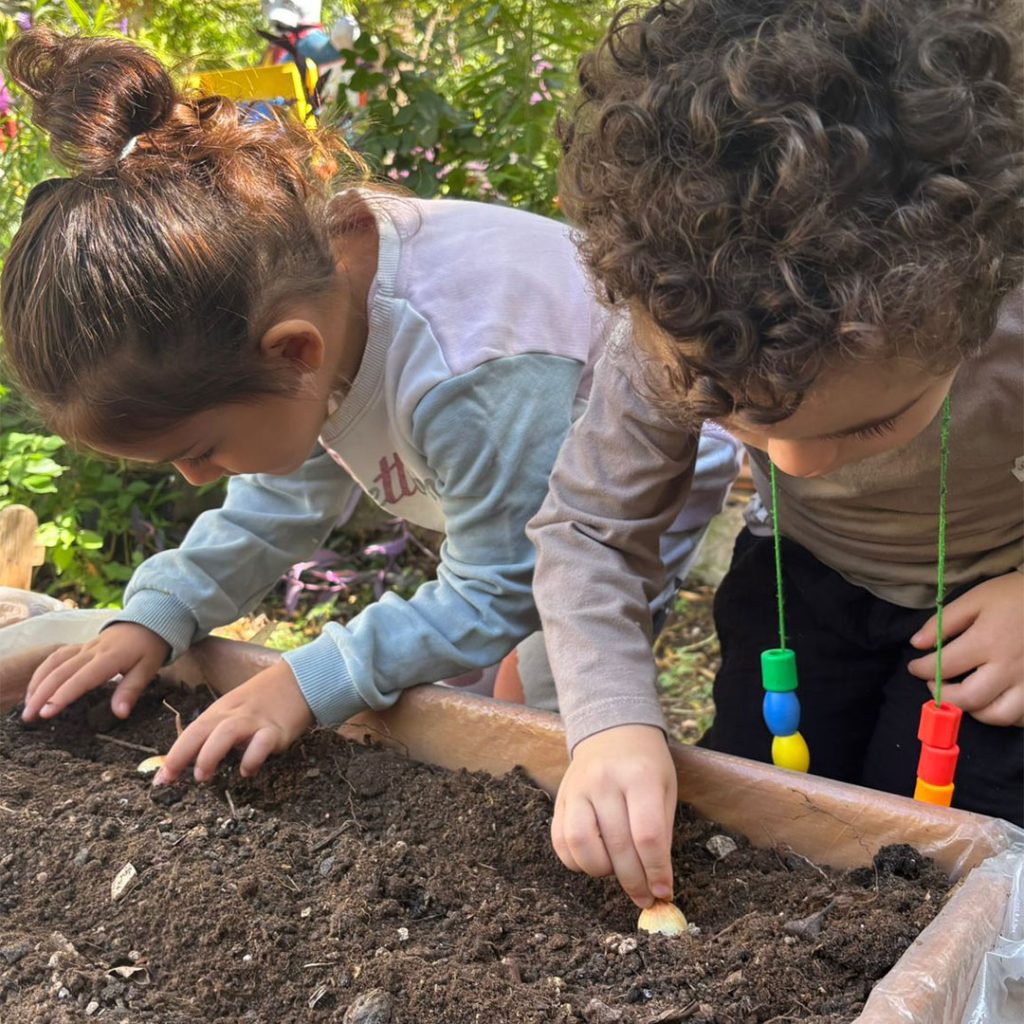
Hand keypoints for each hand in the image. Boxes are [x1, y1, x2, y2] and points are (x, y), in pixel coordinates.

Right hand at [22, 623, 169, 721]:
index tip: (46, 713)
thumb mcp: (148, 669)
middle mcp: (92, 651)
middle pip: (61, 672)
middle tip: (28, 717)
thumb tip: (120, 714)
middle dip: (42, 694)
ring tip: (27, 705)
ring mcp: (84, 647)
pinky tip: (35, 686)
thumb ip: (131, 690)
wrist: (150, 621)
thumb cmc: (150, 648)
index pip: (81, 678)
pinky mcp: (80, 646)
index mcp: (109, 658)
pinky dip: (42, 671)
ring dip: (38, 683)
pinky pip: (56, 657)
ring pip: (54, 663)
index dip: (62, 695)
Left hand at [154, 660, 313, 784]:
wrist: (300, 681)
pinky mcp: (276, 729)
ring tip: (202, 776)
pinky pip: (261, 743)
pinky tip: (246, 770)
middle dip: (181, 755)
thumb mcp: (237, 711)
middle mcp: (234, 714)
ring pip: (226, 733)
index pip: (192, 732)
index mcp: (221, 711)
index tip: (161, 780)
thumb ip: (219, 732)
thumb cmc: (265, 701)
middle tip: (169, 778)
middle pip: (202, 730)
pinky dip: (251, 758)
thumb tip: (197, 761)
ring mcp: (255, 720)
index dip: (174, 755)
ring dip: (209, 755)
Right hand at [551, 724, 676, 908]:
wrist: (612, 731)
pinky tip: (595, 860)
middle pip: (617, 846)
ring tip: (617, 871)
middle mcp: (604, 781)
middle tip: (645, 896)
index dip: (656, 871)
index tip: (664, 892)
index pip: (647, 835)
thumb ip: (661, 833)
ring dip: (601, 871)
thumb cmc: (645, 765)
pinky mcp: (559, 798)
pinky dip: (576, 861)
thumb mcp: (664, 789)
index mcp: (639, 777)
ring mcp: (577, 788)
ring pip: (581, 845)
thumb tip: (658, 883)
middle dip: (634, 881)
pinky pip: (560, 841)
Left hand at [908, 572, 1023, 726]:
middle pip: (969, 698)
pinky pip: (1022, 718)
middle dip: (944, 695)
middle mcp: (1008, 667)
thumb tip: (917, 644)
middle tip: (935, 684)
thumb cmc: (1015, 595)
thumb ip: (943, 622)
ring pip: (999, 716)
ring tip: (963, 695)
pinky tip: (993, 702)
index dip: (922, 669)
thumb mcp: (976, 599)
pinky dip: (1005, 717)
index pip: (944, 666)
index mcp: (987, 642)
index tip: (914, 666)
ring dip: (974, 711)